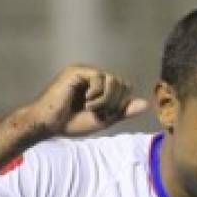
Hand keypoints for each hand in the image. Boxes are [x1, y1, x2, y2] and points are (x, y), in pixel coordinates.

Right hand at [25, 65, 148, 137]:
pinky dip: (97, 95)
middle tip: (97, 113)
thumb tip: (147, 104)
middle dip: (114, 103)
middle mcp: (93, 75)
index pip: (124, 87)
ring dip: (106, 100)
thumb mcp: (104, 119)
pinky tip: (85, 102)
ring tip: (91, 108)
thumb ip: (123, 111)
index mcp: (100, 85)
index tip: (105, 115)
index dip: (120, 103)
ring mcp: (85, 71)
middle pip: (121, 83)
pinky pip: (100, 78)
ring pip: (113, 80)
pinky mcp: (77, 71)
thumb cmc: (71, 123)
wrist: (49, 125)